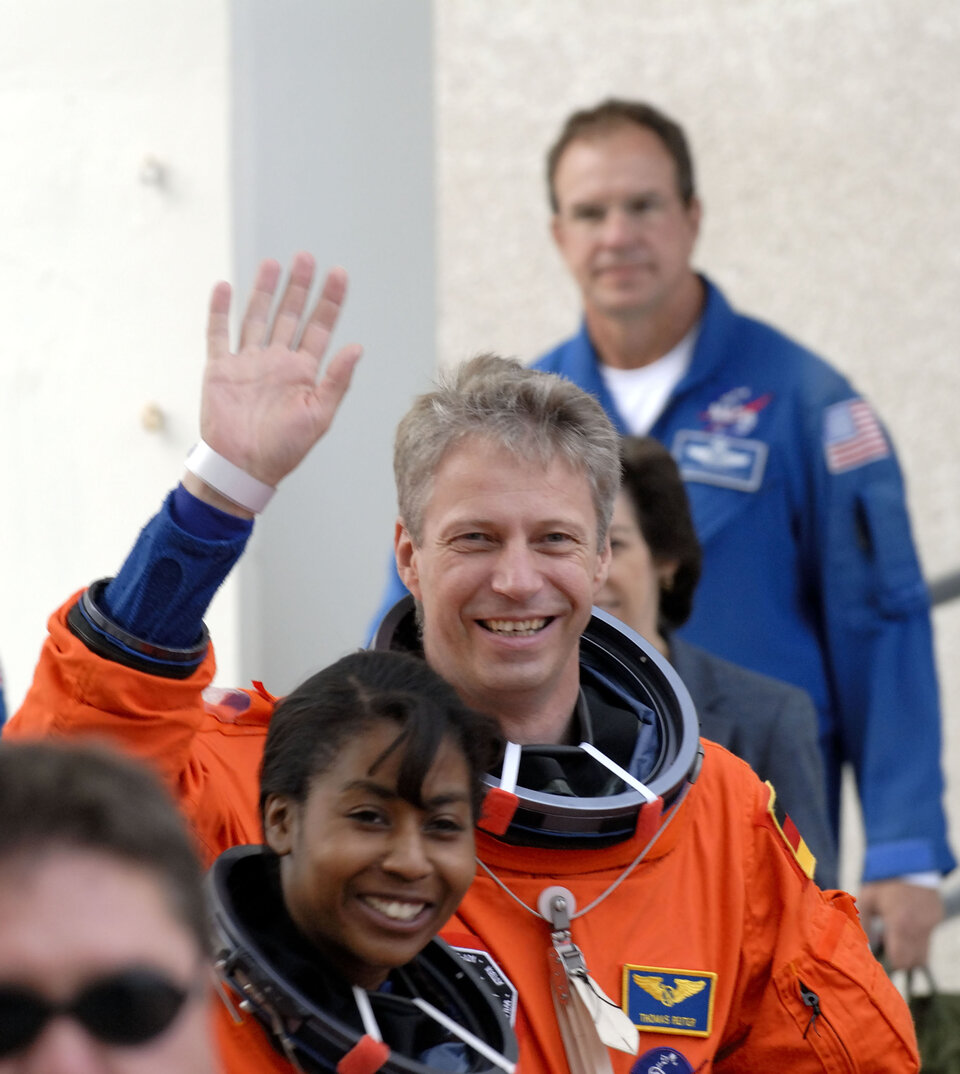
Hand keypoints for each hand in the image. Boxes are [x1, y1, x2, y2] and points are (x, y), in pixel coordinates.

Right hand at [186, 252, 362, 512]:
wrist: (243, 466)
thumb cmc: (285, 448)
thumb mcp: (319, 415)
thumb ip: (337, 380)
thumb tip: (358, 347)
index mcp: (303, 372)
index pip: (319, 327)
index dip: (329, 301)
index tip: (339, 274)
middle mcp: (276, 362)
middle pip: (289, 314)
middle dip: (298, 287)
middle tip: (306, 257)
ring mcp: (248, 363)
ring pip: (256, 317)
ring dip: (264, 290)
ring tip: (272, 263)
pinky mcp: (220, 369)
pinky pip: (219, 334)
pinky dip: (219, 310)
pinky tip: (224, 286)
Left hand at [858, 880, 942, 969]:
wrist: (908, 858)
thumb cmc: (883, 879)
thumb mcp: (867, 899)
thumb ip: (865, 926)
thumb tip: (866, 948)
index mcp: (899, 925)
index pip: (900, 961)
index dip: (890, 964)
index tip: (880, 957)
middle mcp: (919, 928)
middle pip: (914, 962)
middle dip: (901, 960)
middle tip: (887, 947)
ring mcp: (931, 924)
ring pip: (924, 952)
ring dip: (910, 951)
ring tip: (895, 935)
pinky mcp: (937, 917)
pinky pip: (928, 936)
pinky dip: (917, 936)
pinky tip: (905, 920)